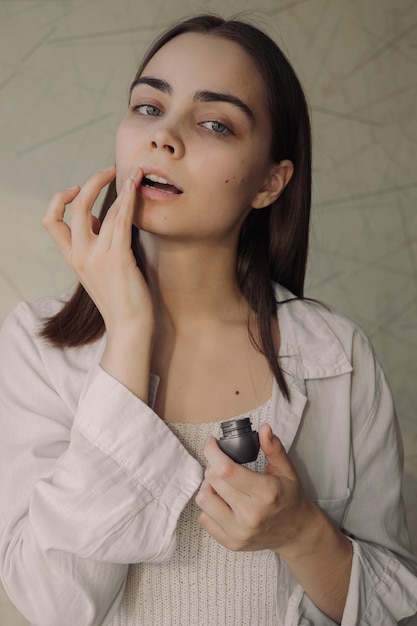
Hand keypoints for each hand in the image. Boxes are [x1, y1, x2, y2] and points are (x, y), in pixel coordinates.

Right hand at [42, 166, 153, 333]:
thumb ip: (94, 246)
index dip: (60, 200)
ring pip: (103, 210)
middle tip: (110, 170)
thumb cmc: (120, 300)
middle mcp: (80, 256)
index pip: (51, 221)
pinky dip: (128, 199)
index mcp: (72, 259)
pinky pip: (120, 220)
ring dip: (120, 186)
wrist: (129, 326)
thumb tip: (97, 219)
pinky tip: (136, 186)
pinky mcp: (117, 258)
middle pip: (74, 207)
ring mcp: (97, 256)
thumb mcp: (98, 271)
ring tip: (135, 173)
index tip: (77, 189)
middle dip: (92, 183)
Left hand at [196, 423, 316, 552]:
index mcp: (266, 493)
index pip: (226, 470)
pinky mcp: (231, 543)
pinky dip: (209, 506)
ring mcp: (240, 532)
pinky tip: (223, 501)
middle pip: (213, 481)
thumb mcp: (286, 470)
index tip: (212, 443)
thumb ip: (273, 448)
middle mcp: (251, 515)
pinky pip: (204, 518)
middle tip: (222, 464)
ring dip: (208, 486)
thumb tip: (264, 428)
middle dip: (213, 466)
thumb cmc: (289, 497)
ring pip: (204, 500)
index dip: (213, 452)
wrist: (295, 532)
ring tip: (221, 483)